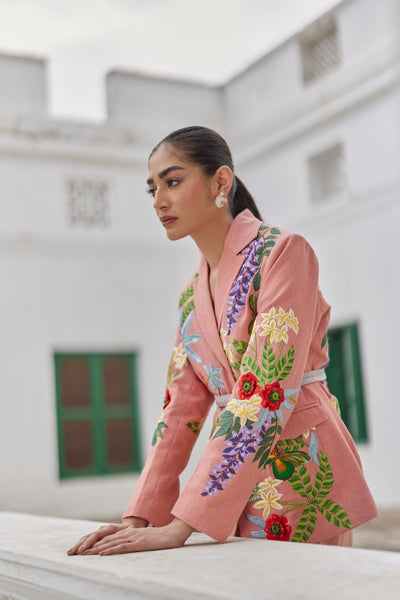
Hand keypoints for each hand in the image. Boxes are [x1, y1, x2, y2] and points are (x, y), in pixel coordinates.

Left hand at [69, 518, 193, 555]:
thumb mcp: (146, 540)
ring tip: (83, 554)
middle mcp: (129, 533)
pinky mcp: (139, 543)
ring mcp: (134, 537)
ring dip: (95, 549)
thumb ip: (136, 541)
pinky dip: (110, 550)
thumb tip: (129, 546)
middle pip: (105, 539)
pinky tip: (101, 554)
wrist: (175, 533)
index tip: (82, 548)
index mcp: (129, 532)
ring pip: (110, 543)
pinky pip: (122, 547)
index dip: (94, 542)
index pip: (108, 537)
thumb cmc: (162, 539)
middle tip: (76, 552)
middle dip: (90, 545)